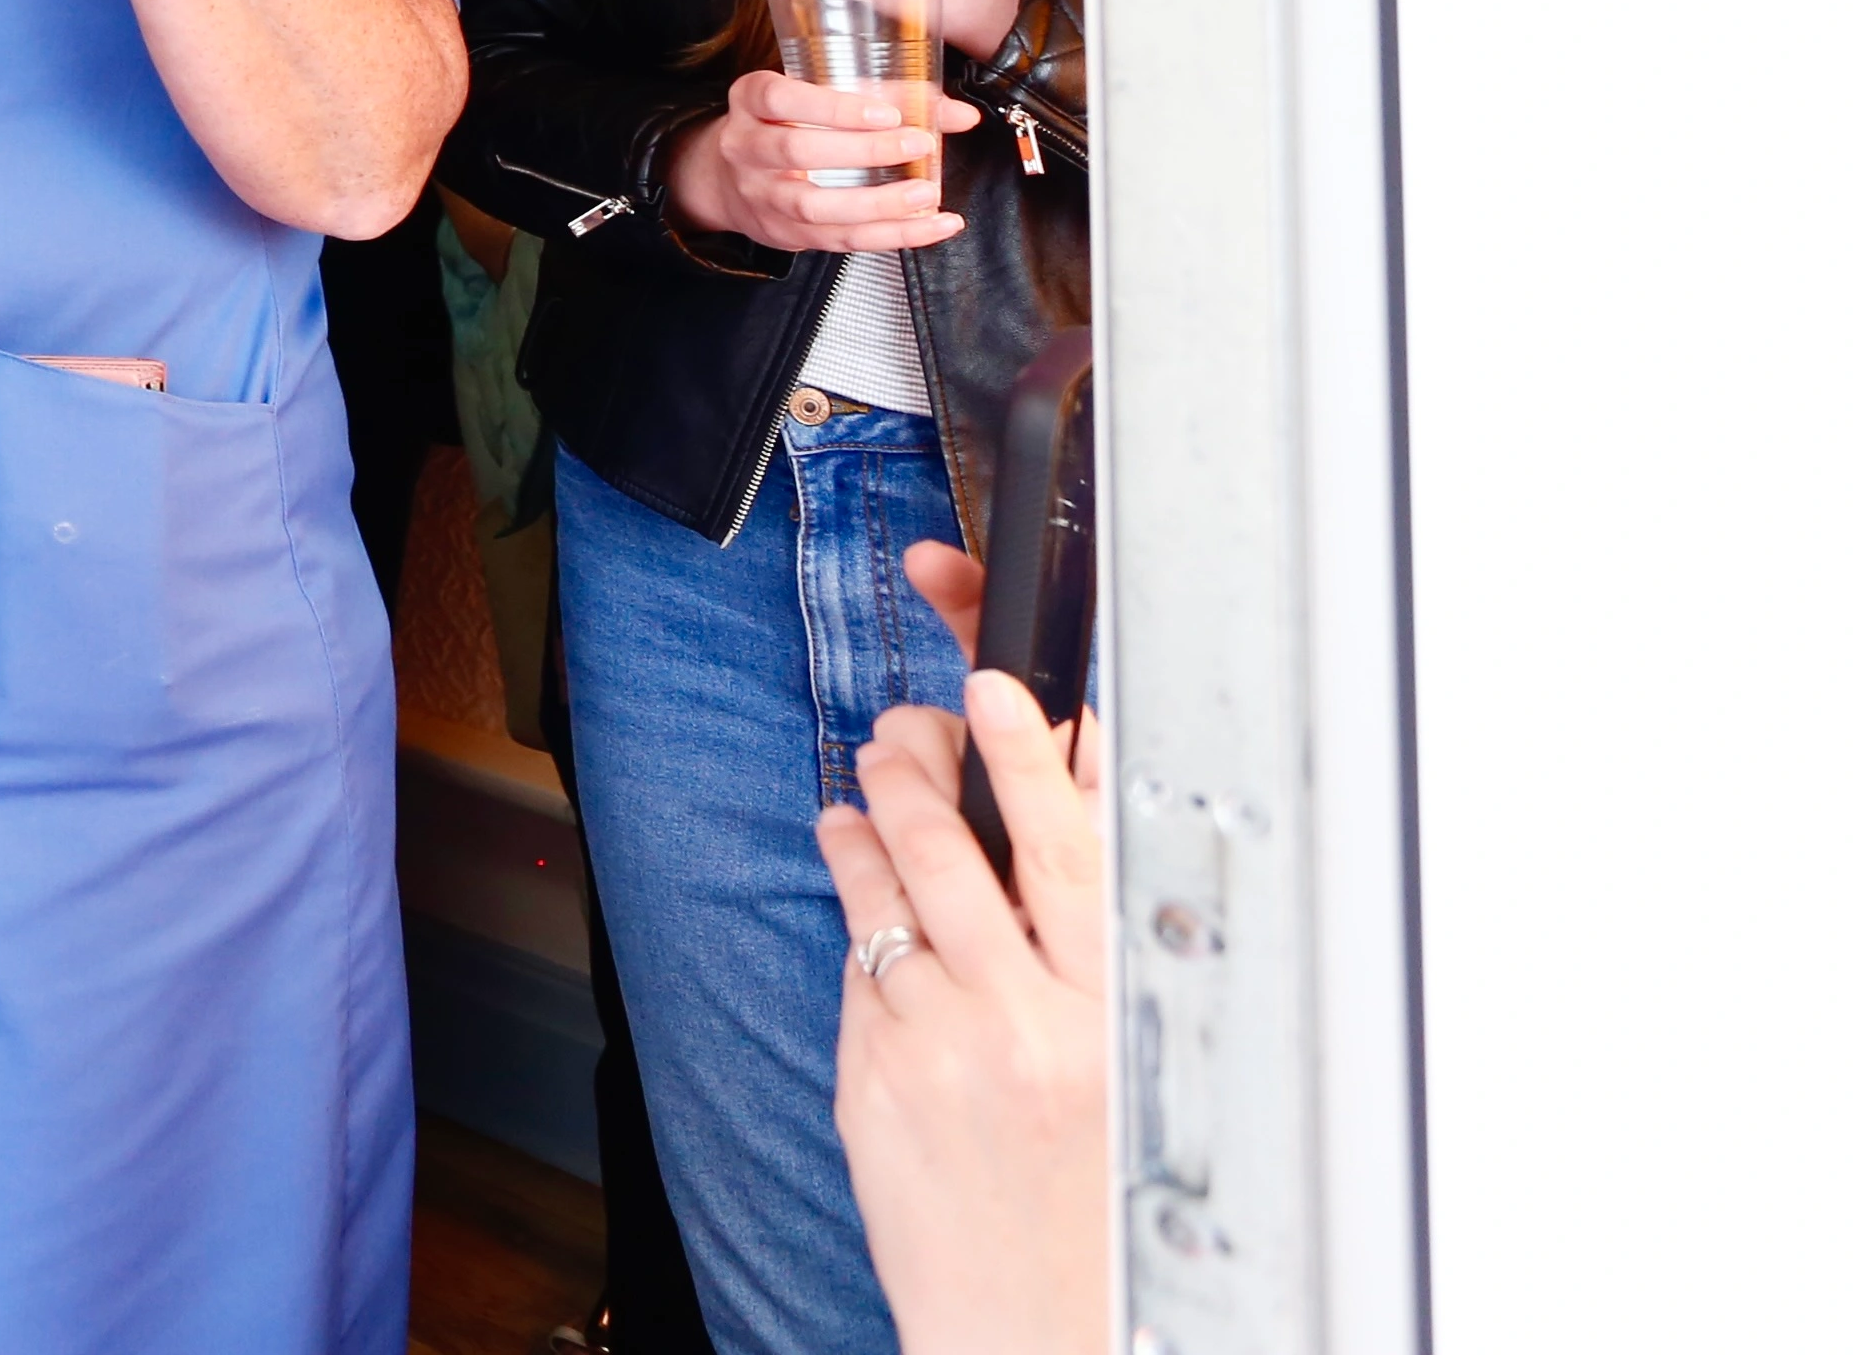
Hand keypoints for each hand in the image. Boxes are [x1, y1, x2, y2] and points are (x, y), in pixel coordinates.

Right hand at [663, 65, 976, 258]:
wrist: (729, 177)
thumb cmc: (785, 125)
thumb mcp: (816, 94)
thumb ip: (888, 96)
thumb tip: (961, 114)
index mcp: (750, 101)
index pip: (780, 99)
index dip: (833, 107)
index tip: (886, 112)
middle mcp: (745, 148)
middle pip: (796, 152)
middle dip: (863, 151)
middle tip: (918, 143)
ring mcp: (761, 195)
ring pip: (814, 206)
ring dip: (878, 203)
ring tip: (926, 194)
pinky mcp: (784, 233)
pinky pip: (838, 240)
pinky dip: (890, 235)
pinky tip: (930, 226)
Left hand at [819, 678, 1108, 1354]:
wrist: (1036, 1330)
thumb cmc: (1099, 1215)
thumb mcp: (1134, 1085)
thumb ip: (1094, 976)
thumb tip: (1054, 862)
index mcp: (1109, 1022)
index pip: (1071, 860)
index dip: (1030, 762)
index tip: (997, 693)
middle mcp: (1026, 1026)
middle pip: (959, 856)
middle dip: (919, 772)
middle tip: (900, 727)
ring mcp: (940, 1047)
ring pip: (889, 898)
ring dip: (867, 827)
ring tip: (858, 790)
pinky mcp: (873, 1076)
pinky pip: (861, 970)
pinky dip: (855, 916)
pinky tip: (849, 883)